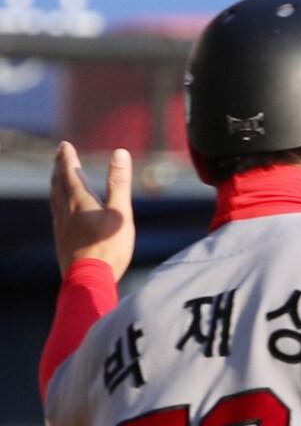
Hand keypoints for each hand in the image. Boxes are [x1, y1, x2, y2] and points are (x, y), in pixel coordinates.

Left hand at [50, 142, 134, 281]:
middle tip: (59, 157)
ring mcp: (62, 228)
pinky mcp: (62, 243)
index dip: (67, 157)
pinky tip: (60, 213)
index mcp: (79, 201)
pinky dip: (57, 207)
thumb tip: (120, 153)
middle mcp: (66, 211)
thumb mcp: (120, 213)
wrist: (89, 280)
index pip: (70, 172)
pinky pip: (56, 217)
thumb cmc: (108, 248)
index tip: (64, 145)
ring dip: (55, 186)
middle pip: (58, 184)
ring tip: (57, 180)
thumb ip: (119, 183)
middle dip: (59, 168)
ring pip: (55, 200)